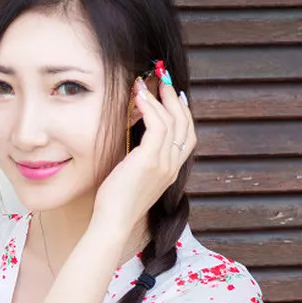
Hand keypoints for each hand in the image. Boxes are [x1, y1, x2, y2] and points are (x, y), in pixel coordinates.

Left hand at [91, 67, 195, 240]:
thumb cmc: (117, 204)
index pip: (187, 136)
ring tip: (145, 84)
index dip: (183, 113)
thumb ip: (141, 159)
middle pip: (185, 124)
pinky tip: (138, 97)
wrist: (114, 223)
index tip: (173, 96)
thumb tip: (135, 137)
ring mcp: (164, 163)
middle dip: (174, 98)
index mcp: (171, 171)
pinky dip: (149, 107)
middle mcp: (172, 166)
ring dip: (159, 98)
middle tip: (163, 79)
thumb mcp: (134, 177)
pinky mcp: (150, 160)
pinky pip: (157, 125)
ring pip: (172, 121)